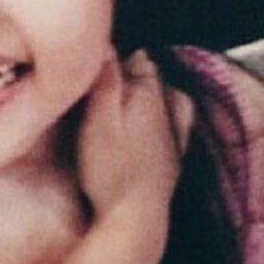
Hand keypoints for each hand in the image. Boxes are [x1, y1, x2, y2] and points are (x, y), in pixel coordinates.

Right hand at [76, 50, 193, 243]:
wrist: (136, 217)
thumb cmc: (111, 171)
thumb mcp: (97, 122)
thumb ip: (104, 83)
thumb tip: (106, 45)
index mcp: (147, 94)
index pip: (133, 57)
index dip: (110, 55)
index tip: (89, 57)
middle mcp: (166, 108)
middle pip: (149, 73)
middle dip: (127, 68)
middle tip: (99, 73)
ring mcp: (173, 131)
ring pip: (163, 94)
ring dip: (145, 87)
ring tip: (122, 90)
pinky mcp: (172, 152)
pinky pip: (174, 118)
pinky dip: (163, 110)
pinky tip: (150, 115)